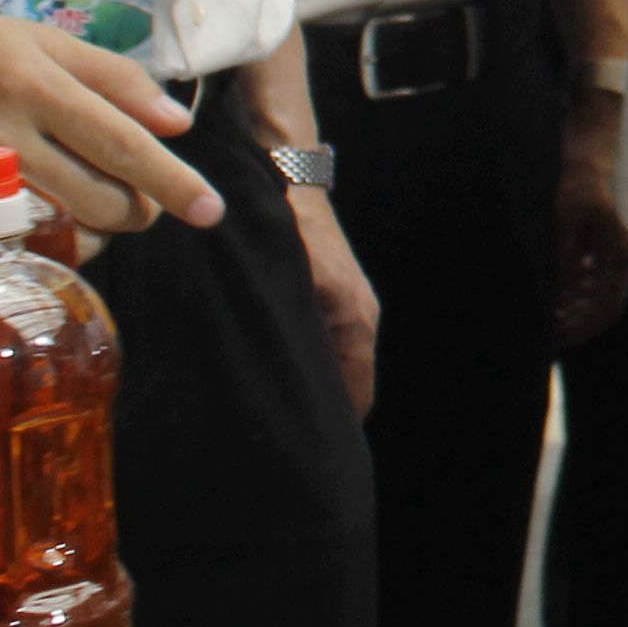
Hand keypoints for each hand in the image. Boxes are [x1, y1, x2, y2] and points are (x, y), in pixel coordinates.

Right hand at [0, 6, 212, 232]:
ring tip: (108, 190)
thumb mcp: (59, 44)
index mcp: (39, 88)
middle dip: (141, 207)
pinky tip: (71, 209)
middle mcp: (7, 137)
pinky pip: (31, 238)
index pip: (120, 144)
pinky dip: (67, 234)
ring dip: (107, 222)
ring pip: (67, 224)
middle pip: (99, 198)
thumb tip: (178, 125)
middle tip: (145, 189)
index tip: (211, 210)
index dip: (171, 181)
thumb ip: (121, 81)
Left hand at [289, 183, 379, 417]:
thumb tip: (269, 390)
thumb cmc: (283, 228)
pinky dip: (305, 362)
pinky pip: (323, 342)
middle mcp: (358, 317)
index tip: (306, 454)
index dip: (335, 429)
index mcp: (355, 322)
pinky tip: (269, 369)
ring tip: (271, 413)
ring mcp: (346, 304)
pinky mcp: (329, 294)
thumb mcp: (281, 286)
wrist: (284, 172)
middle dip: (320, 413)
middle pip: (347, 384)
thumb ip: (281, 337)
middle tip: (279, 440)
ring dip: (309, 387)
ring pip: (333, 363)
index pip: (356, 396)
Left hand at [547, 89, 627, 351]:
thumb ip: (562, 260)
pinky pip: (597, 276)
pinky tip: (555, 293)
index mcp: (618, 251)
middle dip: (576, 323)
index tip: (551, 339)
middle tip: (545, 333)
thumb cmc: (578, 176)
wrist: (595, 141)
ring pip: (601, 293)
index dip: (579, 329)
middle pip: (605, 306)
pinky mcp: (609, 240)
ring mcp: (618, 248)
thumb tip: (558, 300)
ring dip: (576, 309)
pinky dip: (578, 291)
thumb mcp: (563, 218)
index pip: (605, 309)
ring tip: (545, 316)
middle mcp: (624, 254)